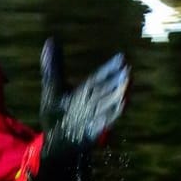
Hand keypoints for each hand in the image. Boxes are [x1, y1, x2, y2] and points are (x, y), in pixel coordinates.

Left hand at [39, 37, 128, 160]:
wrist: (54, 140)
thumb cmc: (56, 113)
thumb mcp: (53, 86)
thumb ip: (53, 66)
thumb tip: (51, 39)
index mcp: (85, 90)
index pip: (99, 76)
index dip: (110, 68)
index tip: (122, 57)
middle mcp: (93, 101)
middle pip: (107, 89)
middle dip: (118, 80)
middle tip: (129, 70)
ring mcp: (96, 115)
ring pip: (110, 102)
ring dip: (120, 93)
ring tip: (129, 83)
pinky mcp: (96, 130)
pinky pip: (107, 120)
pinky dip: (116, 112)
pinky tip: (124, 103)